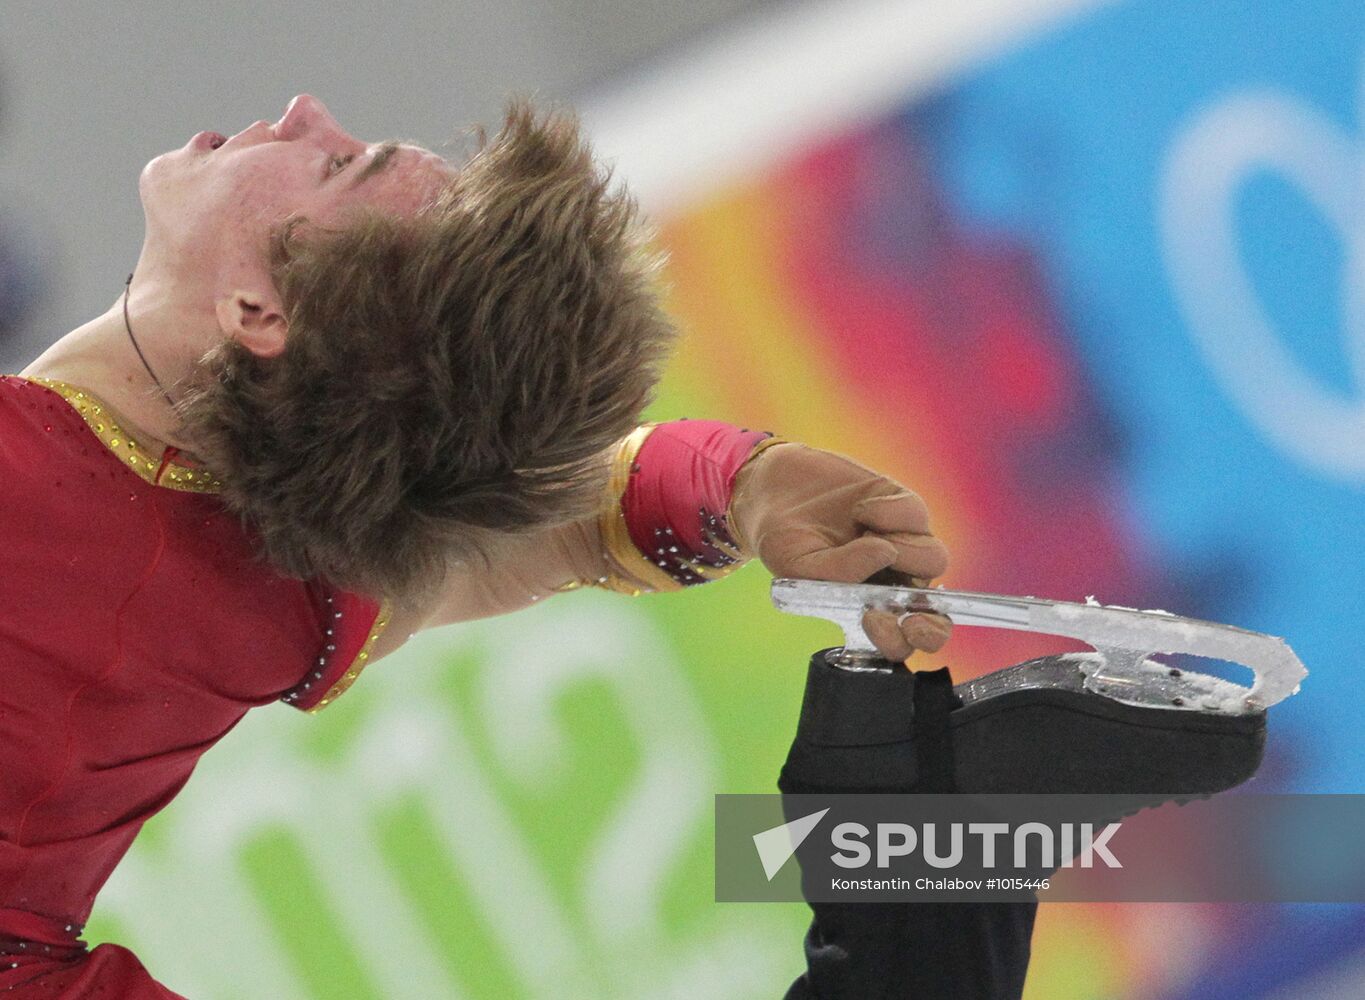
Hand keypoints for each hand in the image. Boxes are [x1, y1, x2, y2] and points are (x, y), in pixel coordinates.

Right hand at [729, 442, 952, 663]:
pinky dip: (887, 513)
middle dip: (929, 615)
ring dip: (902, 551)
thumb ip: (836, 572)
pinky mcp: (904, 506)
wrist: (774, 490)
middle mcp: (893, 580)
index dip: (900, 641)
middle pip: (934, 608)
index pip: (901, 639)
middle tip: (896, 598)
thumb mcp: (796, 565)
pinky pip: (915, 514)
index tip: (872, 620)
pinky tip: (859, 510)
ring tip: (862, 535)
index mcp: (867, 606)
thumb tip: (885, 553)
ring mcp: (904, 543)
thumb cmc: (786, 538)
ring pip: (933, 558)